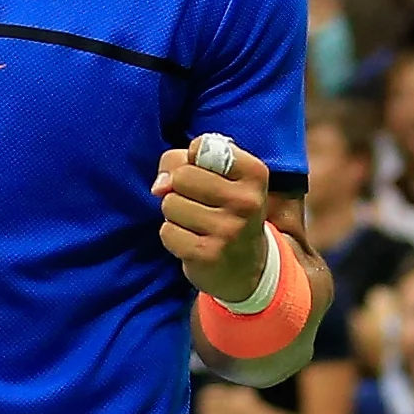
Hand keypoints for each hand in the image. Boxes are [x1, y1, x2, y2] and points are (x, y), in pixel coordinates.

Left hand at [155, 136, 273, 294]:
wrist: (246, 267)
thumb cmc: (225, 210)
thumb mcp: (218, 176)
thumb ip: (180, 162)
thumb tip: (159, 187)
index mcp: (254, 173)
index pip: (201, 146)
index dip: (192, 160)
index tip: (207, 175)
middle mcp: (247, 201)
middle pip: (182, 176)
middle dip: (180, 189)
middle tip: (200, 204)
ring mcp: (229, 229)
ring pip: (170, 204)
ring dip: (175, 214)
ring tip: (197, 224)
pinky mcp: (208, 254)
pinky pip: (167, 232)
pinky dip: (173, 236)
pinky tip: (193, 241)